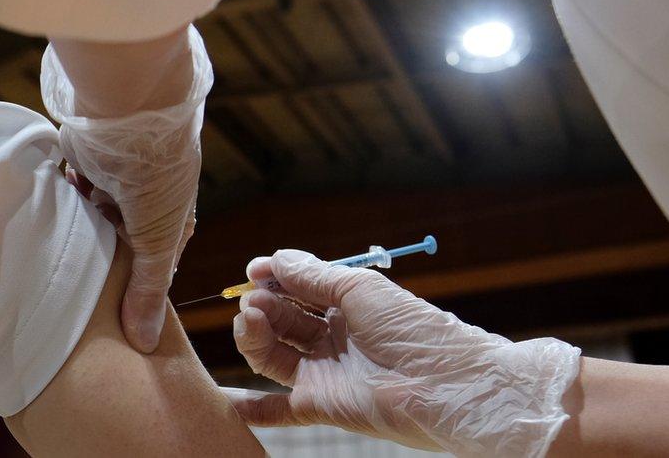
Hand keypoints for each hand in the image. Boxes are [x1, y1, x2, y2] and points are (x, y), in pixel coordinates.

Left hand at [42, 25, 210, 352]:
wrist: (130, 103)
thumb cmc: (158, 170)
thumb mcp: (158, 238)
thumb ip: (149, 289)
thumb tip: (145, 343)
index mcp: (173, 217)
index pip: (153, 264)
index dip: (134, 289)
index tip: (110, 316)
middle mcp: (144, 198)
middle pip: (117, 242)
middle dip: (98, 261)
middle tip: (71, 292)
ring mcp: (113, 178)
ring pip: (89, 218)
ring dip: (75, 232)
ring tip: (51, 263)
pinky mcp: (83, 158)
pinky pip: (66, 191)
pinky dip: (57, 203)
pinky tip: (42, 223)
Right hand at [224, 250, 580, 456]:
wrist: (444, 385)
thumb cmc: (411, 328)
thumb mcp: (359, 289)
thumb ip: (313, 276)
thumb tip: (274, 259)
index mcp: (346, 305)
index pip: (297, 288)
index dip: (273, 278)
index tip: (254, 270)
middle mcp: (332, 337)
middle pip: (281, 319)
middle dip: (262, 304)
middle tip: (254, 299)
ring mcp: (323, 372)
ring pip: (272, 352)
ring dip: (253, 335)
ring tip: (250, 318)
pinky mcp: (319, 405)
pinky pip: (277, 408)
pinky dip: (251, 407)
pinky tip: (224, 400)